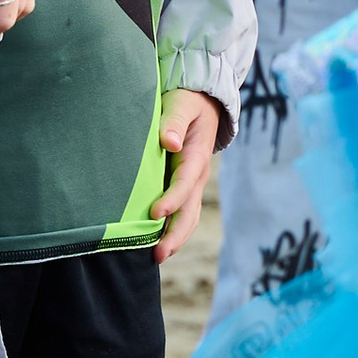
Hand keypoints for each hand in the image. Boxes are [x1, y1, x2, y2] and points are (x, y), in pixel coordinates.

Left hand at [150, 89, 222, 265]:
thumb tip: (169, 142)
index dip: (172, 200)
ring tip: (157, 257)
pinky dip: (172, 229)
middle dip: (176, 234)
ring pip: (188, 217)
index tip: (155, 214)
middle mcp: (197, 175)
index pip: (185, 183)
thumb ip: (174, 120)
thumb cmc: (187, 100)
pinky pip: (181, 212)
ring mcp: (192, 183)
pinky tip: (155, 242)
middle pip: (190, 211)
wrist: (202, 101)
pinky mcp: (183, 185)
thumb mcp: (182, 103)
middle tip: (157, 255)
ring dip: (175, 237)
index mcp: (196, 156)